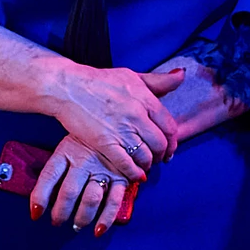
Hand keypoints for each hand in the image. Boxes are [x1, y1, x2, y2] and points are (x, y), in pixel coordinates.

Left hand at [28, 136, 132, 237]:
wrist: (117, 122)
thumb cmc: (86, 138)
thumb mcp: (68, 143)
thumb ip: (57, 166)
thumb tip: (40, 193)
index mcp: (66, 151)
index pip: (49, 175)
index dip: (40, 195)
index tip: (35, 213)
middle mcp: (84, 161)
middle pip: (69, 191)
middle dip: (61, 212)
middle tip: (57, 222)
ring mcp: (103, 169)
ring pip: (90, 198)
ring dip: (82, 217)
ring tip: (76, 225)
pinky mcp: (121, 176)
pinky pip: (114, 201)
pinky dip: (106, 218)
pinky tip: (99, 230)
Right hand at [49, 64, 183, 179]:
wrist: (67, 87)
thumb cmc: (99, 81)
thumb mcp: (131, 76)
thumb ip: (158, 81)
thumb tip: (181, 75)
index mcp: (145, 98)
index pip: (170, 126)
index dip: (172, 141)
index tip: (168, 147)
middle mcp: (136, 115)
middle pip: (160, 144)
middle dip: (162, 155)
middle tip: (158, 158)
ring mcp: (120, 130)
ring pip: (145, 156)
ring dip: (147, 164)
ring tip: (144, 164)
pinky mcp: (104, 143)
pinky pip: (126, 164)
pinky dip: (134, 173)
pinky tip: (135, 174)